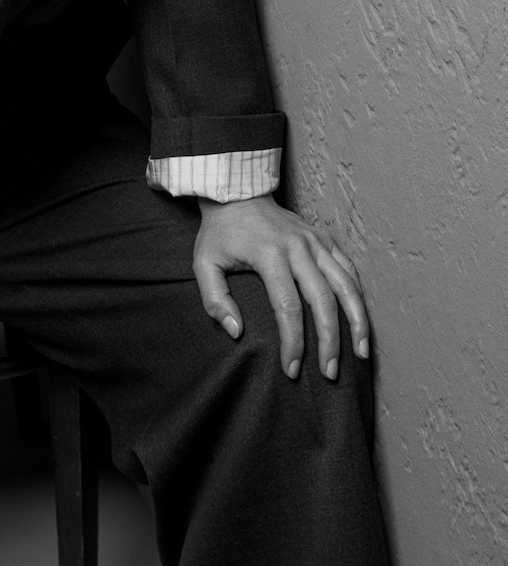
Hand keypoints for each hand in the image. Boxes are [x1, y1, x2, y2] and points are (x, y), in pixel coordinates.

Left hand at [193, 192, 368, 379]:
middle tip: (329, 373)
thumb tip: (236, 332)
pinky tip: (361, 320)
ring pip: (346, 285)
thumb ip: (215, 299)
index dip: (293, 342)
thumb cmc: (220, 233)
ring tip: (361, 353)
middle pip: (323, 300)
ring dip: (357, 321)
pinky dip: (358, 295)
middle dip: (330, 341)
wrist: (238, 192)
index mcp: (269, 254)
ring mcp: (315, 241)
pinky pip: (349, 269)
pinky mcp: (325, 238)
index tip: (291, 369)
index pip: (287, 307)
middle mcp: (298, 248)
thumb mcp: (204, 263)